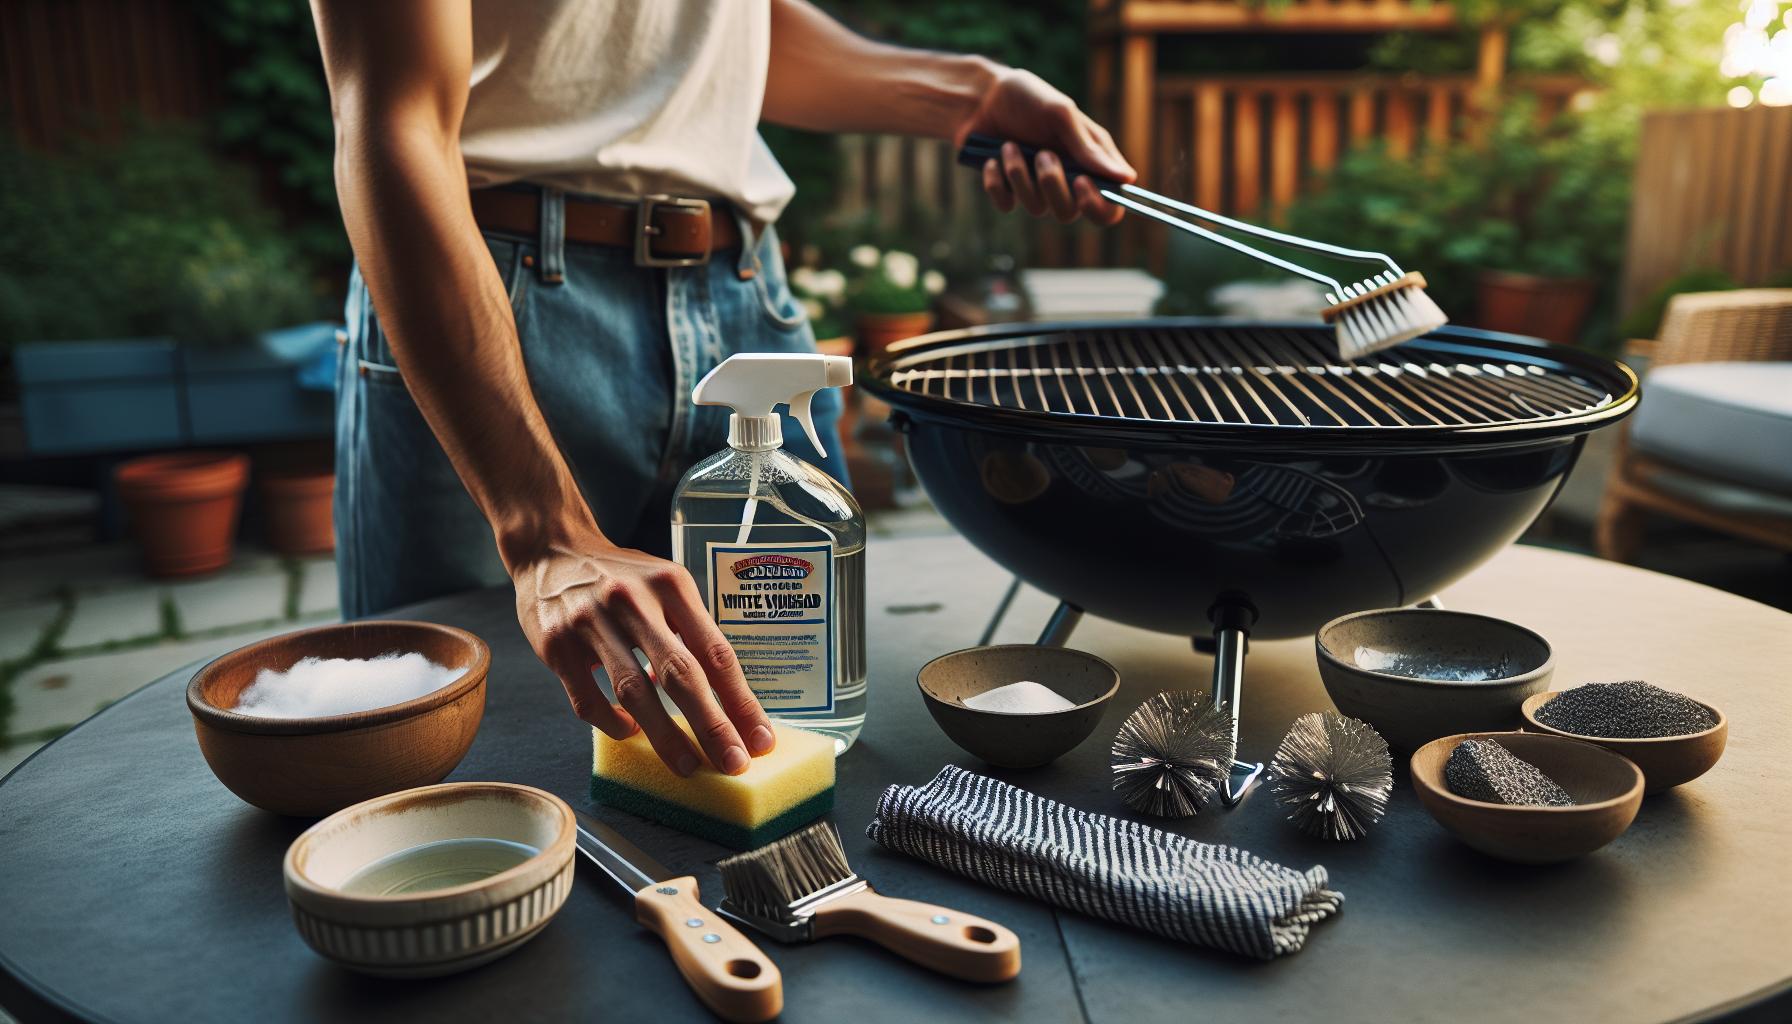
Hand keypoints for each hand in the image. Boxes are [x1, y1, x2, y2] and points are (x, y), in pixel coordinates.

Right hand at [512, 531, 774, 776]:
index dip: (740, 700)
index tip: (759, 738)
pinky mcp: (557, 645)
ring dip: (665, 735)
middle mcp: (632, 600)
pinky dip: (612, 723)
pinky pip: (588, 700)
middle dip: (711, 725)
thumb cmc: (621, 577)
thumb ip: (691, 630)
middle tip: (733, 763)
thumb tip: (727, 696)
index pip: (715, 651)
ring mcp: (591, 623)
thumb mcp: (665, 585)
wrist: (552, 550)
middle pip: (680, 673)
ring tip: (688, 765)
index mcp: (671, 584)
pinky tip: (631, 732)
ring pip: (634, 691)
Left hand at [956, 68, 1135, 225]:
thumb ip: (1089, 148)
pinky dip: (996, 182)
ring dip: (1021, 175)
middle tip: (1043, 154)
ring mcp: (1036, 188)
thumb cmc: (1028, 98)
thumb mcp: (1061, 114)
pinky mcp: (1008, 191)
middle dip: (1053, 185)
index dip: (1101, 206)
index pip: (1109, 205)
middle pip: (1069, 214)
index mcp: (1089, 162)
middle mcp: (1066, 181)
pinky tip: (992, 159)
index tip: (1081, 184)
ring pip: (1036, 209)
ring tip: (1010, 145)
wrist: (981, 97)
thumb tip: (1126, 177)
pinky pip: (1006, 205)